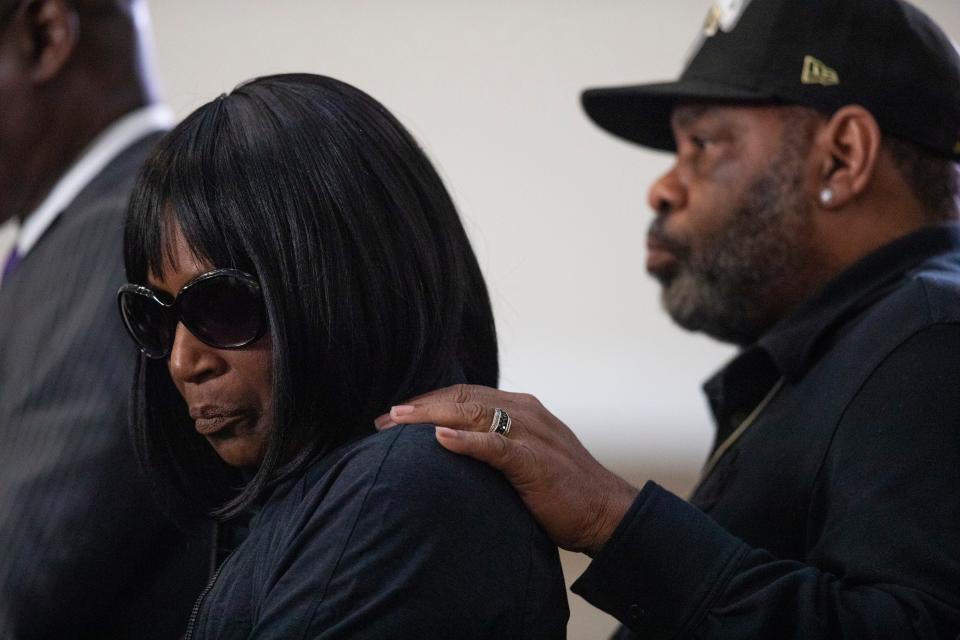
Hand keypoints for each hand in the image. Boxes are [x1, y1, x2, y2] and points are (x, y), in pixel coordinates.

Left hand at [375, 384, 638, 554]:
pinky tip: (439, 440)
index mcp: (521, 408)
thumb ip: (496, 447)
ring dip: (430, 415)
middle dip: (419, 406)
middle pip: (461, 398)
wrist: (606, 511)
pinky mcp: (535, 460)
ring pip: (472, 413)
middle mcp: (524, 411)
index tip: (395, 417)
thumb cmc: (564, 490)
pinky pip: (495, 445)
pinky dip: (466, 441)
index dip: (427, 402)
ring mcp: (531, 433)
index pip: (464, 395)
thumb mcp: (526, 457)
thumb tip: (453, 451)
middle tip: (382, 421)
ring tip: (397, 422)